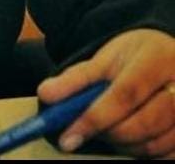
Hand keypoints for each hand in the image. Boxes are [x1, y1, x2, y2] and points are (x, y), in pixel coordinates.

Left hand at [38, 28, 174, 157]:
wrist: (167, 55)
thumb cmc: (136, 56)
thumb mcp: (105, 58)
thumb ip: (75, 78)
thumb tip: (46, 95)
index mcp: (156, 58)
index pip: (125, 94)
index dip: (94, 118)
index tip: (68, 136)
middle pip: (141, 124)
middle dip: (107, 133)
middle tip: (85, 130)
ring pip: (152, 145)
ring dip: (122, 145)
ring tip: (108, 128)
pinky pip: (164, 155)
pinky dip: (141, 151)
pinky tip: (128, 137)